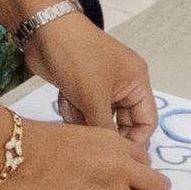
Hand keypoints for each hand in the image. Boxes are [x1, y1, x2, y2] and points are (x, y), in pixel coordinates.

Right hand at [0, 114, 170, 189]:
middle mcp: (121, 168)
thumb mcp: (80, 133)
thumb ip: (101, 150)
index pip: (146, 162)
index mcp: (116, 144)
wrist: (17, 159)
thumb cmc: (36, 145)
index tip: (129, 181)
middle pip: (159, 189)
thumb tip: (107, 167)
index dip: (138, 175)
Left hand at [29, 13, 159, 145]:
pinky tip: (64, 97)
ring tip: (73, 104)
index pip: (146, 122)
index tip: (117, 158)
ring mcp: (101, 87)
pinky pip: (83, 112)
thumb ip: (106, 129)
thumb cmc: (77, 57)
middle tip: (89, 140)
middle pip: (121, 123)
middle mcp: (123, 85)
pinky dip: (74, 111)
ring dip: (85, 119)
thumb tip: (113, 155)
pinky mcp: (81, 88)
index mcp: (136, 82)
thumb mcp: (94, 97)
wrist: (44, 32)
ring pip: (99, 120)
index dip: (134, 142)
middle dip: (104, 130)